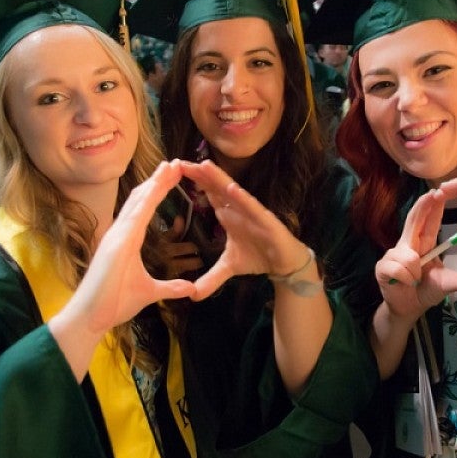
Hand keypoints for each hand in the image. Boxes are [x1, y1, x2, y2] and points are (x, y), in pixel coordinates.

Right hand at [51, 161, 196, 339]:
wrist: (91, 317)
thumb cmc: (113, 304)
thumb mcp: (150, 292)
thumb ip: (170, 288)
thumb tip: (188, 288)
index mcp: (127, 240)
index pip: (145, 209)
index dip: (157, 191)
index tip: (172, 176)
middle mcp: (120, 233)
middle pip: (141, 199)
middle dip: (157, 180)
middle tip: (174, 163)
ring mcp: (117, 236)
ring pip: (137, 202)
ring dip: (154, 183)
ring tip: (169, 167)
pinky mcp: (117, 244)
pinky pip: (134, 217)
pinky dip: (146, 200)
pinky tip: (157, 186)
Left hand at [179, 160, 312, 299]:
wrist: (283, 264)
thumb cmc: (258, 257)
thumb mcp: (228, 268)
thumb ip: (210, 279)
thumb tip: (193, 295)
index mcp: (227, 214)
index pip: (207, 193)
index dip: (192, 181)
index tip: (173, 170)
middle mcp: (237, 208)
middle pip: (215, 186)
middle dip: (198, 174)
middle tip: (178, 162)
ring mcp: (251, 211)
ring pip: (232, 191)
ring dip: (218, 178)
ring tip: (202, 165)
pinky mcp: (265, 219)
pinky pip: (252, 206)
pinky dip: (242, 197)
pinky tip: (231, 188)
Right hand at [375, 190, 456, 323]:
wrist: (407, 309)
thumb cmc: (425, 292)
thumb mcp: (447, 284)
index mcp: (421, 244)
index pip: (427, 222)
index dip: (433, 207)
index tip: (439, 192)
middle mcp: (406, 244)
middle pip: (412, 221)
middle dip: (422, 207)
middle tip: (433, 193)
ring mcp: (392, 254)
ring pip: (406, 254)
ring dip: (414, 269)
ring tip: (416, 280)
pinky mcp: (382, 267)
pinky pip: (397, 267)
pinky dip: (405, 277)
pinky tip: (406, 284)